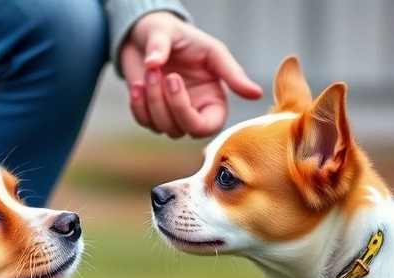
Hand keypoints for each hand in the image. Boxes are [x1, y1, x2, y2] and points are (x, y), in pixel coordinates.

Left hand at [120, 12, 262, 138]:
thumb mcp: (209, 48)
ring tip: (149, 68)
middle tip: (157, 72)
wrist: (145, 32)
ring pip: (161, 127)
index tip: (174, 81)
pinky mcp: (151, 114)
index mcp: (214, 99)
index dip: (188, 115)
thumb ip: (230, 71)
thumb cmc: (182, 36)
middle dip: (166, 104)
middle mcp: (195, 111)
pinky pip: (144, 122)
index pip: (209, 127)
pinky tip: (137, 84)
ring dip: (151, 99)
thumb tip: (256, 94)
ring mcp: (172, 114)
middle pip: (183, 130)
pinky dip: (137, 105)